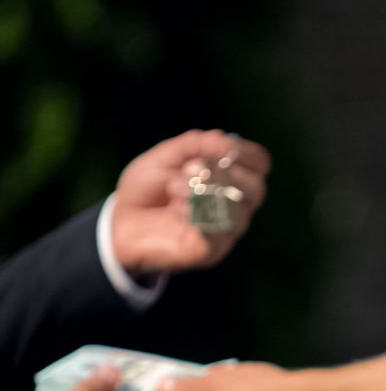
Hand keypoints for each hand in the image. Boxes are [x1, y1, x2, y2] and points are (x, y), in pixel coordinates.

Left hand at [110, 129, 271, 275]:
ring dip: (202, 192)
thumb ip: (196, 144)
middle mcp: (236, 204)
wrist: (121, 222)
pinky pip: (216, 233)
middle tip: (192, 168)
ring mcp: (227, 229)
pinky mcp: (212, 250)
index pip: (259, 164)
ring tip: (173, 187)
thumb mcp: (167, 156)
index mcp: (231, 176)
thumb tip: (226, 140)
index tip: (224, 148)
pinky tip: (175, 210)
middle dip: (224, 173)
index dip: (247, 153)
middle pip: (256, 188)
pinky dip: (194, 214)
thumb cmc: (148, 188)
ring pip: (236, 210)